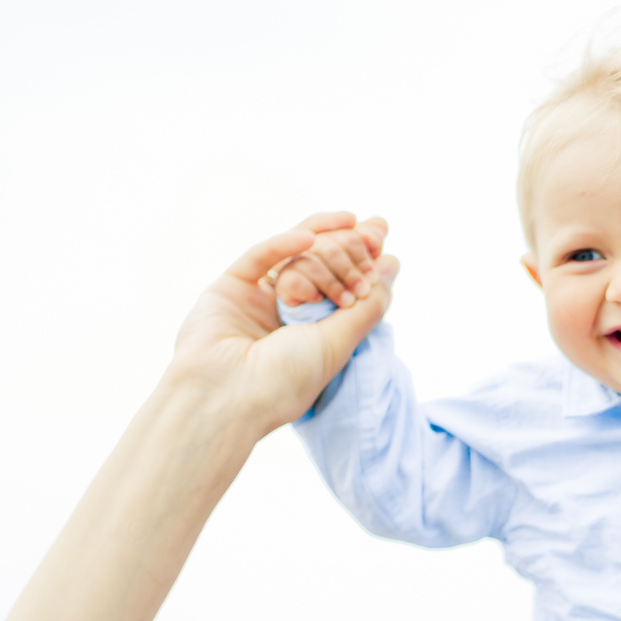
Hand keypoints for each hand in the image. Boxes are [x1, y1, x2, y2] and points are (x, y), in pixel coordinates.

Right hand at [167, 213, 398, 433]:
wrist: (226, 398)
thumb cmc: (284, 380)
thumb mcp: (339, 342)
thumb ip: (367, 304)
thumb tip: (393, 265)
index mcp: (315, 334)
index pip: (343, 290)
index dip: (365, 268)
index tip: (387, 251)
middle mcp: (286, 314)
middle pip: (320, 268)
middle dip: (349, 249)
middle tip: (374, 234)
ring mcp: (257, 299)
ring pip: (292, 257)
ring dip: (323, 238)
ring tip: (353, 223)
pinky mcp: (230, 287)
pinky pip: (259, 257)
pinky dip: (284, 243)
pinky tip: (311, 237)